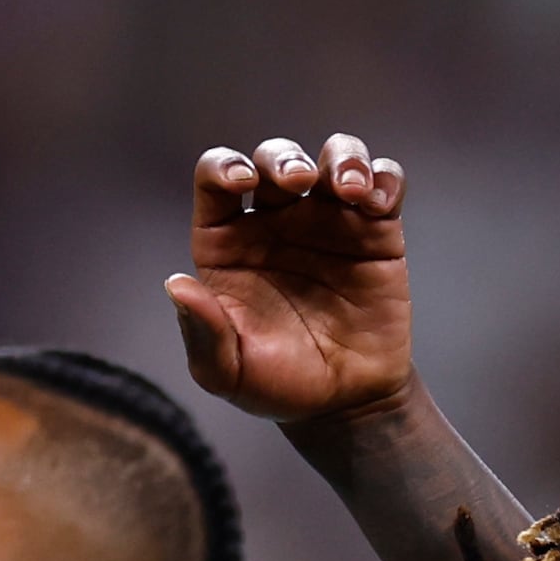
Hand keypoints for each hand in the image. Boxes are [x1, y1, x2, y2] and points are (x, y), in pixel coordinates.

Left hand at [168, 134, 417, 424]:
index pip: (216, 177)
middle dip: (285, 159)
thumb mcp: (227, 371)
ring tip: (350, 189)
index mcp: (228, 240)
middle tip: (299, 182)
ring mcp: (329, 221)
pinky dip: (383, 178)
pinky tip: (378, 202)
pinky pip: (383, 183)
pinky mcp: (377, 232)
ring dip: (342, 157)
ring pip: (333, 156)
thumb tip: (176, 285)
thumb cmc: (277, 384)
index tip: (241, 182)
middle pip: (274, 158)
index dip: (224, 166)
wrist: (346, 404)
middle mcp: (276, 220)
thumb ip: (202, 332)